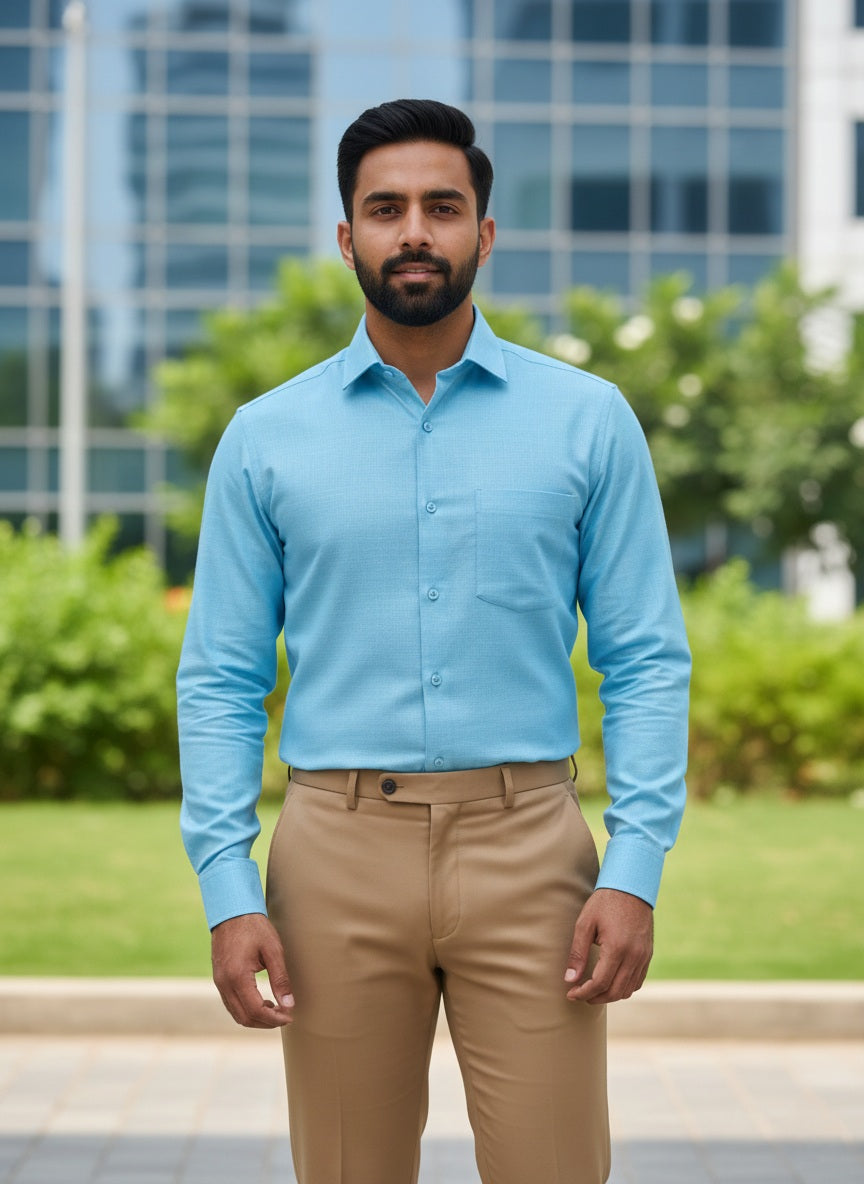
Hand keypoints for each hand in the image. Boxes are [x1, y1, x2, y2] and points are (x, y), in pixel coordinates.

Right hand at [211, 913, 294, 1027]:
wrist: (231, 911)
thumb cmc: (254, 927)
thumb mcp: (273, 950)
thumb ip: (280, 978)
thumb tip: (289, 1004)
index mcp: (237, 976)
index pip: (255, 1010)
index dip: (274, 1019)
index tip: (289, 1016)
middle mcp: (224, 983)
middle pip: (244, 1017)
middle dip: (266, 1022)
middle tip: (285, 1016)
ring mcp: (219, 982)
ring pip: (236, 1014)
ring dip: (256, 1018)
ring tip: (275, 1010)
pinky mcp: (219, 979)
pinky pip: (231, 1003)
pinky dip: (246, 1009)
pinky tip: (262, 1001)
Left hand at [564, 888, 653, 1003]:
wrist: (631, 887)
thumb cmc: (605, 903)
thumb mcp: (585, 924)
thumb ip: (577, 954)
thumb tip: (569, 979)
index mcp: (617, 948)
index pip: (600, 982)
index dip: (584, 992)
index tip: (570, 993)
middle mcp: (634, 956)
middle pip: (615, 991)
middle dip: (595, 998)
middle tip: (579, 994)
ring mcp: (643, 956)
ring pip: (628, 990)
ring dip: (609, 995)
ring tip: (593, 991)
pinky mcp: (648, 954)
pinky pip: (637, 981)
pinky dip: (623, 988)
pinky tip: (610, 982)